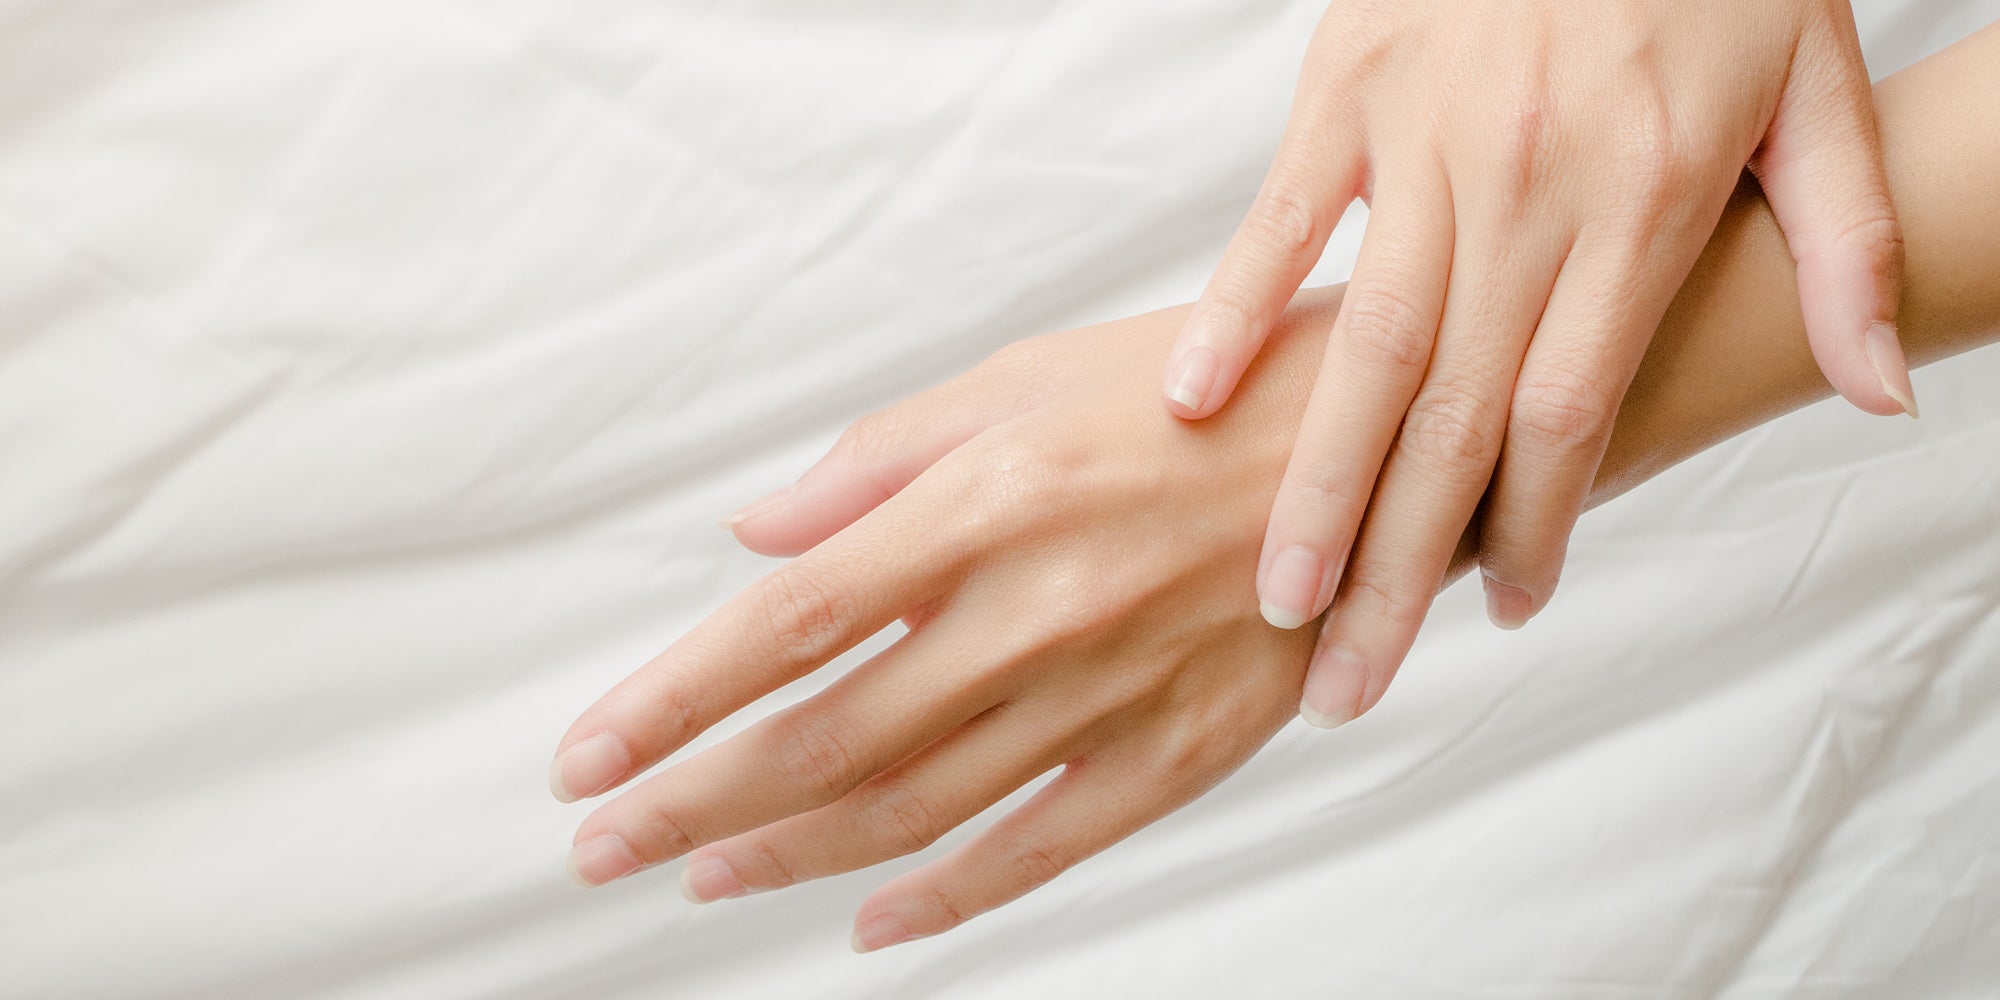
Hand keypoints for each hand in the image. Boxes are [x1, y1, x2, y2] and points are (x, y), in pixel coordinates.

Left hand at [550, 298, 1341, 950]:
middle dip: (692, 801)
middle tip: (598, 845)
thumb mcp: (1029, 373)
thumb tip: (756, 535)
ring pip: (914, 806)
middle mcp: (1034, 610)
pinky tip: (868, 922)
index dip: (672, 702)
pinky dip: (947, 896)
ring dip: (788, 855)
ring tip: (696, 875)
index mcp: (985, 501)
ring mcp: (1111, 693)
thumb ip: (881, 455)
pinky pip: (1044, 847)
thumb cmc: (1198, 388)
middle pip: (826, 738)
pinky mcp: (1182, 751)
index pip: (785, 626)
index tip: (585, 757)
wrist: (1385, 444)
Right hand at [1159, 0, 1915, 725]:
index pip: (1572, 406)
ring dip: (1314, 482)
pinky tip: (1188, 404)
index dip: (1537, 523)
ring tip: (1276, 596)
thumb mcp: (1816, 84)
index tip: (1502, 611)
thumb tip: (1880, 393)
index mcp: (1642, 198)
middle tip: (1349, 676)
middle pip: (1456, 414)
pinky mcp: (1349, 84)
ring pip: (1364, 344)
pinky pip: (1281, 216)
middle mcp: (1528, 184)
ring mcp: (1425, 134)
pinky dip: (1236, 311)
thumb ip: (1843, 242)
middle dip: (1400, 560)